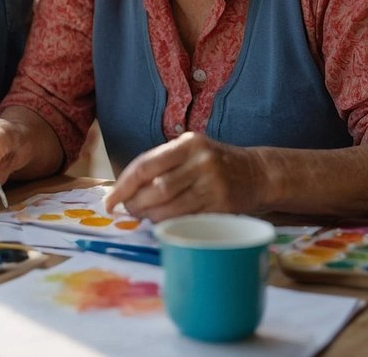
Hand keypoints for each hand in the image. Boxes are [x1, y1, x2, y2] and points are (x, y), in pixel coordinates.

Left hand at [102, 132, 263, 221]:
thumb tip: (124, 188)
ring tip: (143, 217)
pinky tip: (163, 223)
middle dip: (135, 203)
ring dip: (150, 216)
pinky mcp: (223, 207)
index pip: (145, 165)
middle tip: (127, 211)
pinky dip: (170, 224)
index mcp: (188, 143)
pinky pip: (188, 219)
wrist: (257, 173)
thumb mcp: (190, 150)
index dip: (123, 186)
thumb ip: (161, 163)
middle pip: (156, 188)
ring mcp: (214, 185)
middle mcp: (201, 162)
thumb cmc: (213, 163)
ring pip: (170, 207)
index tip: (109, 201)